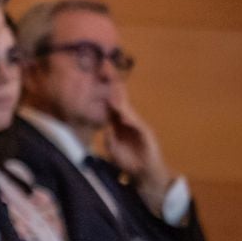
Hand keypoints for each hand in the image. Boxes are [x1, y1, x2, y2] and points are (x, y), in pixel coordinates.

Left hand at [102, 85, 172, 204]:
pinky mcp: (146, 135)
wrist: (144, 173)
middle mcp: (128, 120)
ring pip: (127, 110)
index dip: (102, 89)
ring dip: (120, 99)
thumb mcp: (112, 149)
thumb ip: (109, 139)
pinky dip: (130, 121)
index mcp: (118, 122)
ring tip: (112, 87)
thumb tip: (105, 129)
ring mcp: (138, 126)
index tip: (95, 74)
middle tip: (105, 67)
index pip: (109, 102)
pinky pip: (137, 126)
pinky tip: (124, 116)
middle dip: (113, 84)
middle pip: (119, 99)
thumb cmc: (127, 161)